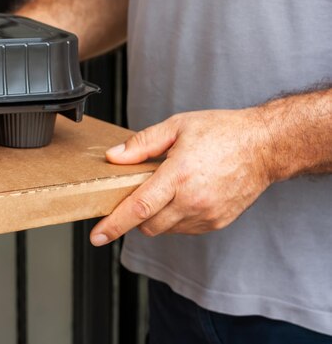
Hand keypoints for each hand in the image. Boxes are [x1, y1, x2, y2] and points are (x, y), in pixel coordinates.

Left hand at [90, 109, 272, 245]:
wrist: (265, 146)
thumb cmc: (222, 132)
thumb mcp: (177, 126)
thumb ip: (142, 144)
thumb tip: (114, 157)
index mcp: (179, 175)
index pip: (138, 208)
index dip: (114, 225)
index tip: (97, 236)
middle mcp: (193, 200)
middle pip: (148, 225)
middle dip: (135, 216)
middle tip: (139, 194)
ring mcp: (207, 214)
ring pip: (165, 229)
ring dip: (156, 217)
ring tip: (169, 189)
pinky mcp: (217, 222)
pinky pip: (184, 229)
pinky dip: (176, 218)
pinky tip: (184, 196)